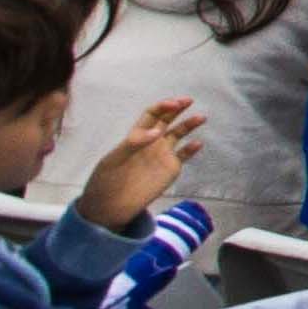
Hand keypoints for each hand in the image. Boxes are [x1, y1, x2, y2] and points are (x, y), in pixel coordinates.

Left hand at [79, 98, 204, 231]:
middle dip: (177, 108)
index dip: (162, 107)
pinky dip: (192, 149)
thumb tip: (157, 130)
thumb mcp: (114, 159)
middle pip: (166, 120)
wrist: (110, 207)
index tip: (173, 104)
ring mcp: (162, 155)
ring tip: (201, 117)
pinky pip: (184, 155)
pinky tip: (198, 143)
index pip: (151, 115)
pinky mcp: (170, 168)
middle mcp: (152, 142)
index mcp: (137, 136)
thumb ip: (135, 143)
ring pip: (178, 134)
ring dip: (189, 124)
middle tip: (187, 101)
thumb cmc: (106, 180)